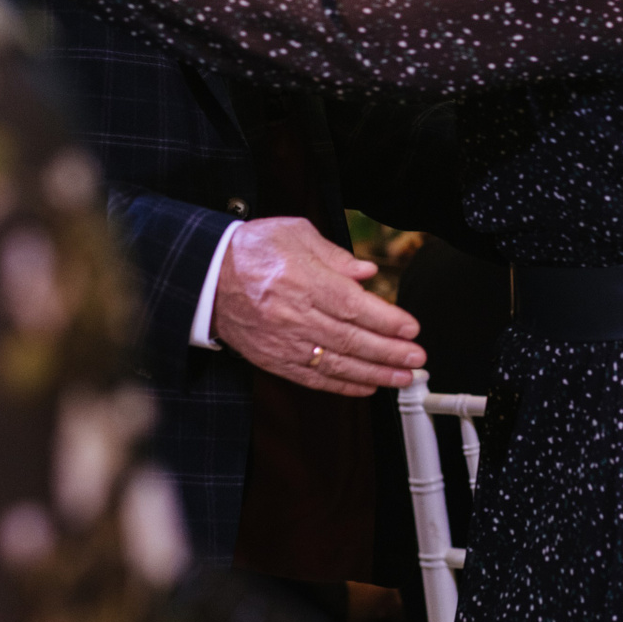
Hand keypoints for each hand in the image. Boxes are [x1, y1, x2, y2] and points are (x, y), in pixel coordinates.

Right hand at [213, 217, 424, 396]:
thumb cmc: (252, 250)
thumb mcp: (294, 233)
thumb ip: (335, 255)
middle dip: (390, 352)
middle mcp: (294, 314)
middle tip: (417, 359)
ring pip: (336, 363)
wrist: (205, 276)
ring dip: (374, 374)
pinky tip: (366, 387)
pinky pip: (313, 377)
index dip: (386, 320)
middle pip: (350, 339)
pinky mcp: (273, 359)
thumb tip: (367, 272)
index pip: (353, 306)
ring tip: (402, 378)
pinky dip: (342, 385)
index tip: (411, 328)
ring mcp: (283, 341)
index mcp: (302, 280)